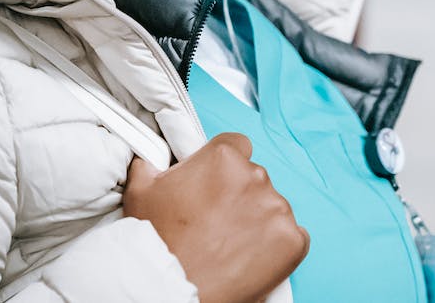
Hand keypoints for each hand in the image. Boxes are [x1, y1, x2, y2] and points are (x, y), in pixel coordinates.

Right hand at [124, 132, 308, 302]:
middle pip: (255, 178)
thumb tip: (149, 160)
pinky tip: (253, 256)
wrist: (171, 287)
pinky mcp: (292, 241)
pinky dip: (279, 246)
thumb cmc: (156, 242)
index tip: (219, 183)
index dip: (226, 166)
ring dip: (258, 221)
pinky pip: (294, 237)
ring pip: (273, 207)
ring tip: (232, 244)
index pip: (237, 146)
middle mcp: (255, 177)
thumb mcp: (141, 191)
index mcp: (223, 158)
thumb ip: (150, 165)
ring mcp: (276, 209)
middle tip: (218, 221)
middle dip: (240, 196)